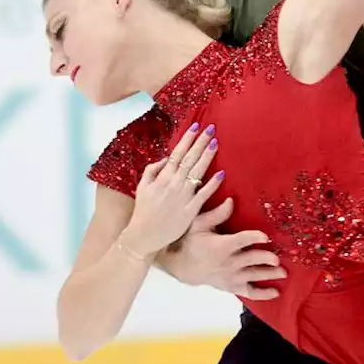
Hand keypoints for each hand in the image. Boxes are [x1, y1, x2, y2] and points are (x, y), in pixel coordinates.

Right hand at [122, 125, 223, 257]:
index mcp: (162, 178)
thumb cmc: (143, 212)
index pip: (177, 154)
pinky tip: (222, 174)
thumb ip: (152, 171)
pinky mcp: (190, 211)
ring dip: (207, 157)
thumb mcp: (142, 188)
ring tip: (216, 143)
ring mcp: (182, 197)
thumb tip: (166, 158)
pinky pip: (203, 195)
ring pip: (197, 173)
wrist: (143, 236)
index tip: (196, 126)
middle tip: (211, 128)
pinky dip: (212, 185)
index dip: (187, 140)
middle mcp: (172, 184)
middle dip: (200, 143)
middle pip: (189, 159)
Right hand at [163, 197, 286, 298]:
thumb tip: (231, 201)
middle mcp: (228, 262)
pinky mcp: (232, 287)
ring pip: (253, 276)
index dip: (255, 238)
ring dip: (269, 274)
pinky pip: (249, 292)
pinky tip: (276, 292)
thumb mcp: (199, 225)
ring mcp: (231, 276)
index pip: (242, 240)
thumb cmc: (192, 242)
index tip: (266, 236)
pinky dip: (263, 294)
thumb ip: (217, 214)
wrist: (182, 267)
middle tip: (277, 258)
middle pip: (252, 260)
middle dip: (266, 259)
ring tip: (283, 272)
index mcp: (222, 246)